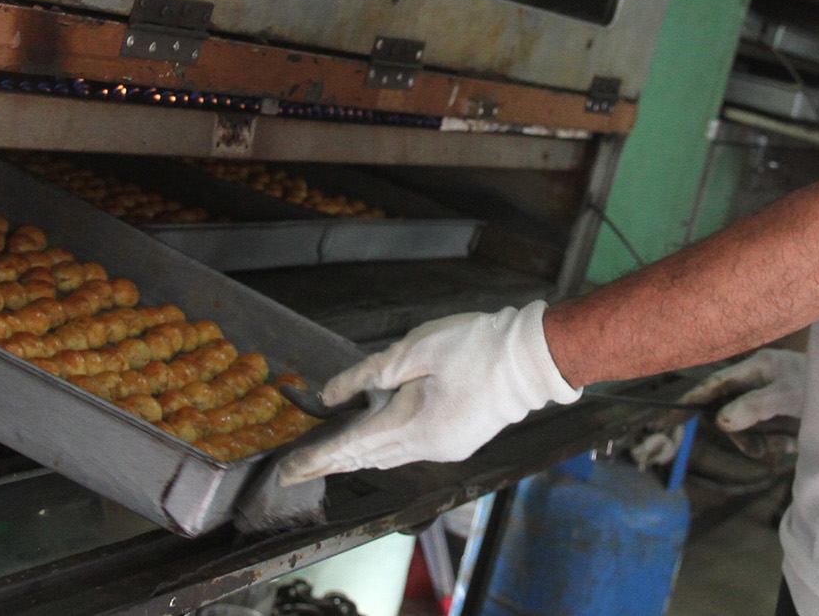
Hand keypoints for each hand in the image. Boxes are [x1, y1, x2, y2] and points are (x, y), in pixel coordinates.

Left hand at [279, 301, 579, 483]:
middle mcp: (426, 446)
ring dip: (355, 457)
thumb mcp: (416, 349)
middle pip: (365, 458)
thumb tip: (333, 396)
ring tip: (324, 458)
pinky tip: (372, 440)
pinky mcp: (457, 442)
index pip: (350, 446)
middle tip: (294, 471)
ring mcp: (444, 448)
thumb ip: (370, 374)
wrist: (531, 359)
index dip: (316, 458)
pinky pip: (409, 450)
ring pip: (387, 456)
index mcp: (412, 422)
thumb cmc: (476, 345)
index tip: (286, 470)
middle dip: (329, 464)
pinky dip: (383, 447)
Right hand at [677, 347, 804, 434]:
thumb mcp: (787, 395)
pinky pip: (773, 437)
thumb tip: (720, 421)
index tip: (672, 416)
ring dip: (768, 440)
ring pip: (753, 428)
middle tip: (756, 450)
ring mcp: (774, 403)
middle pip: (732, 411)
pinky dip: (783, 443)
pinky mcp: (787, 421)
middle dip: (742, 433)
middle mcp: (762, 383)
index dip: (695, 398)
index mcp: (758, 367)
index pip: (717, 383)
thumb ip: (753, 406)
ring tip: (787, 442)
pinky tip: (798, 440)